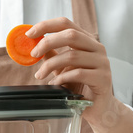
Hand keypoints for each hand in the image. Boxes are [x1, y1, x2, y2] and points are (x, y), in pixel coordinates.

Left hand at [26, 17, 132, 132]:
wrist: (98, 109)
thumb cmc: (80, 88)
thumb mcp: (63, 69)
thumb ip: (52, 56)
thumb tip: (33, 45)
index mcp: (87, 42)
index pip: (66, 23)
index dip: (46, 26)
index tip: (29, 33)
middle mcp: (97, 48)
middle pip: (70, 35)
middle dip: (48, 42)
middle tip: (33, 54)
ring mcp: (102, 63)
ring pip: (72, 55)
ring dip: (51, 65)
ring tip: (40, 75)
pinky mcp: (103, 78)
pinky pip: (78, 74)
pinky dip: (62, 78)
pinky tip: (54, 84)